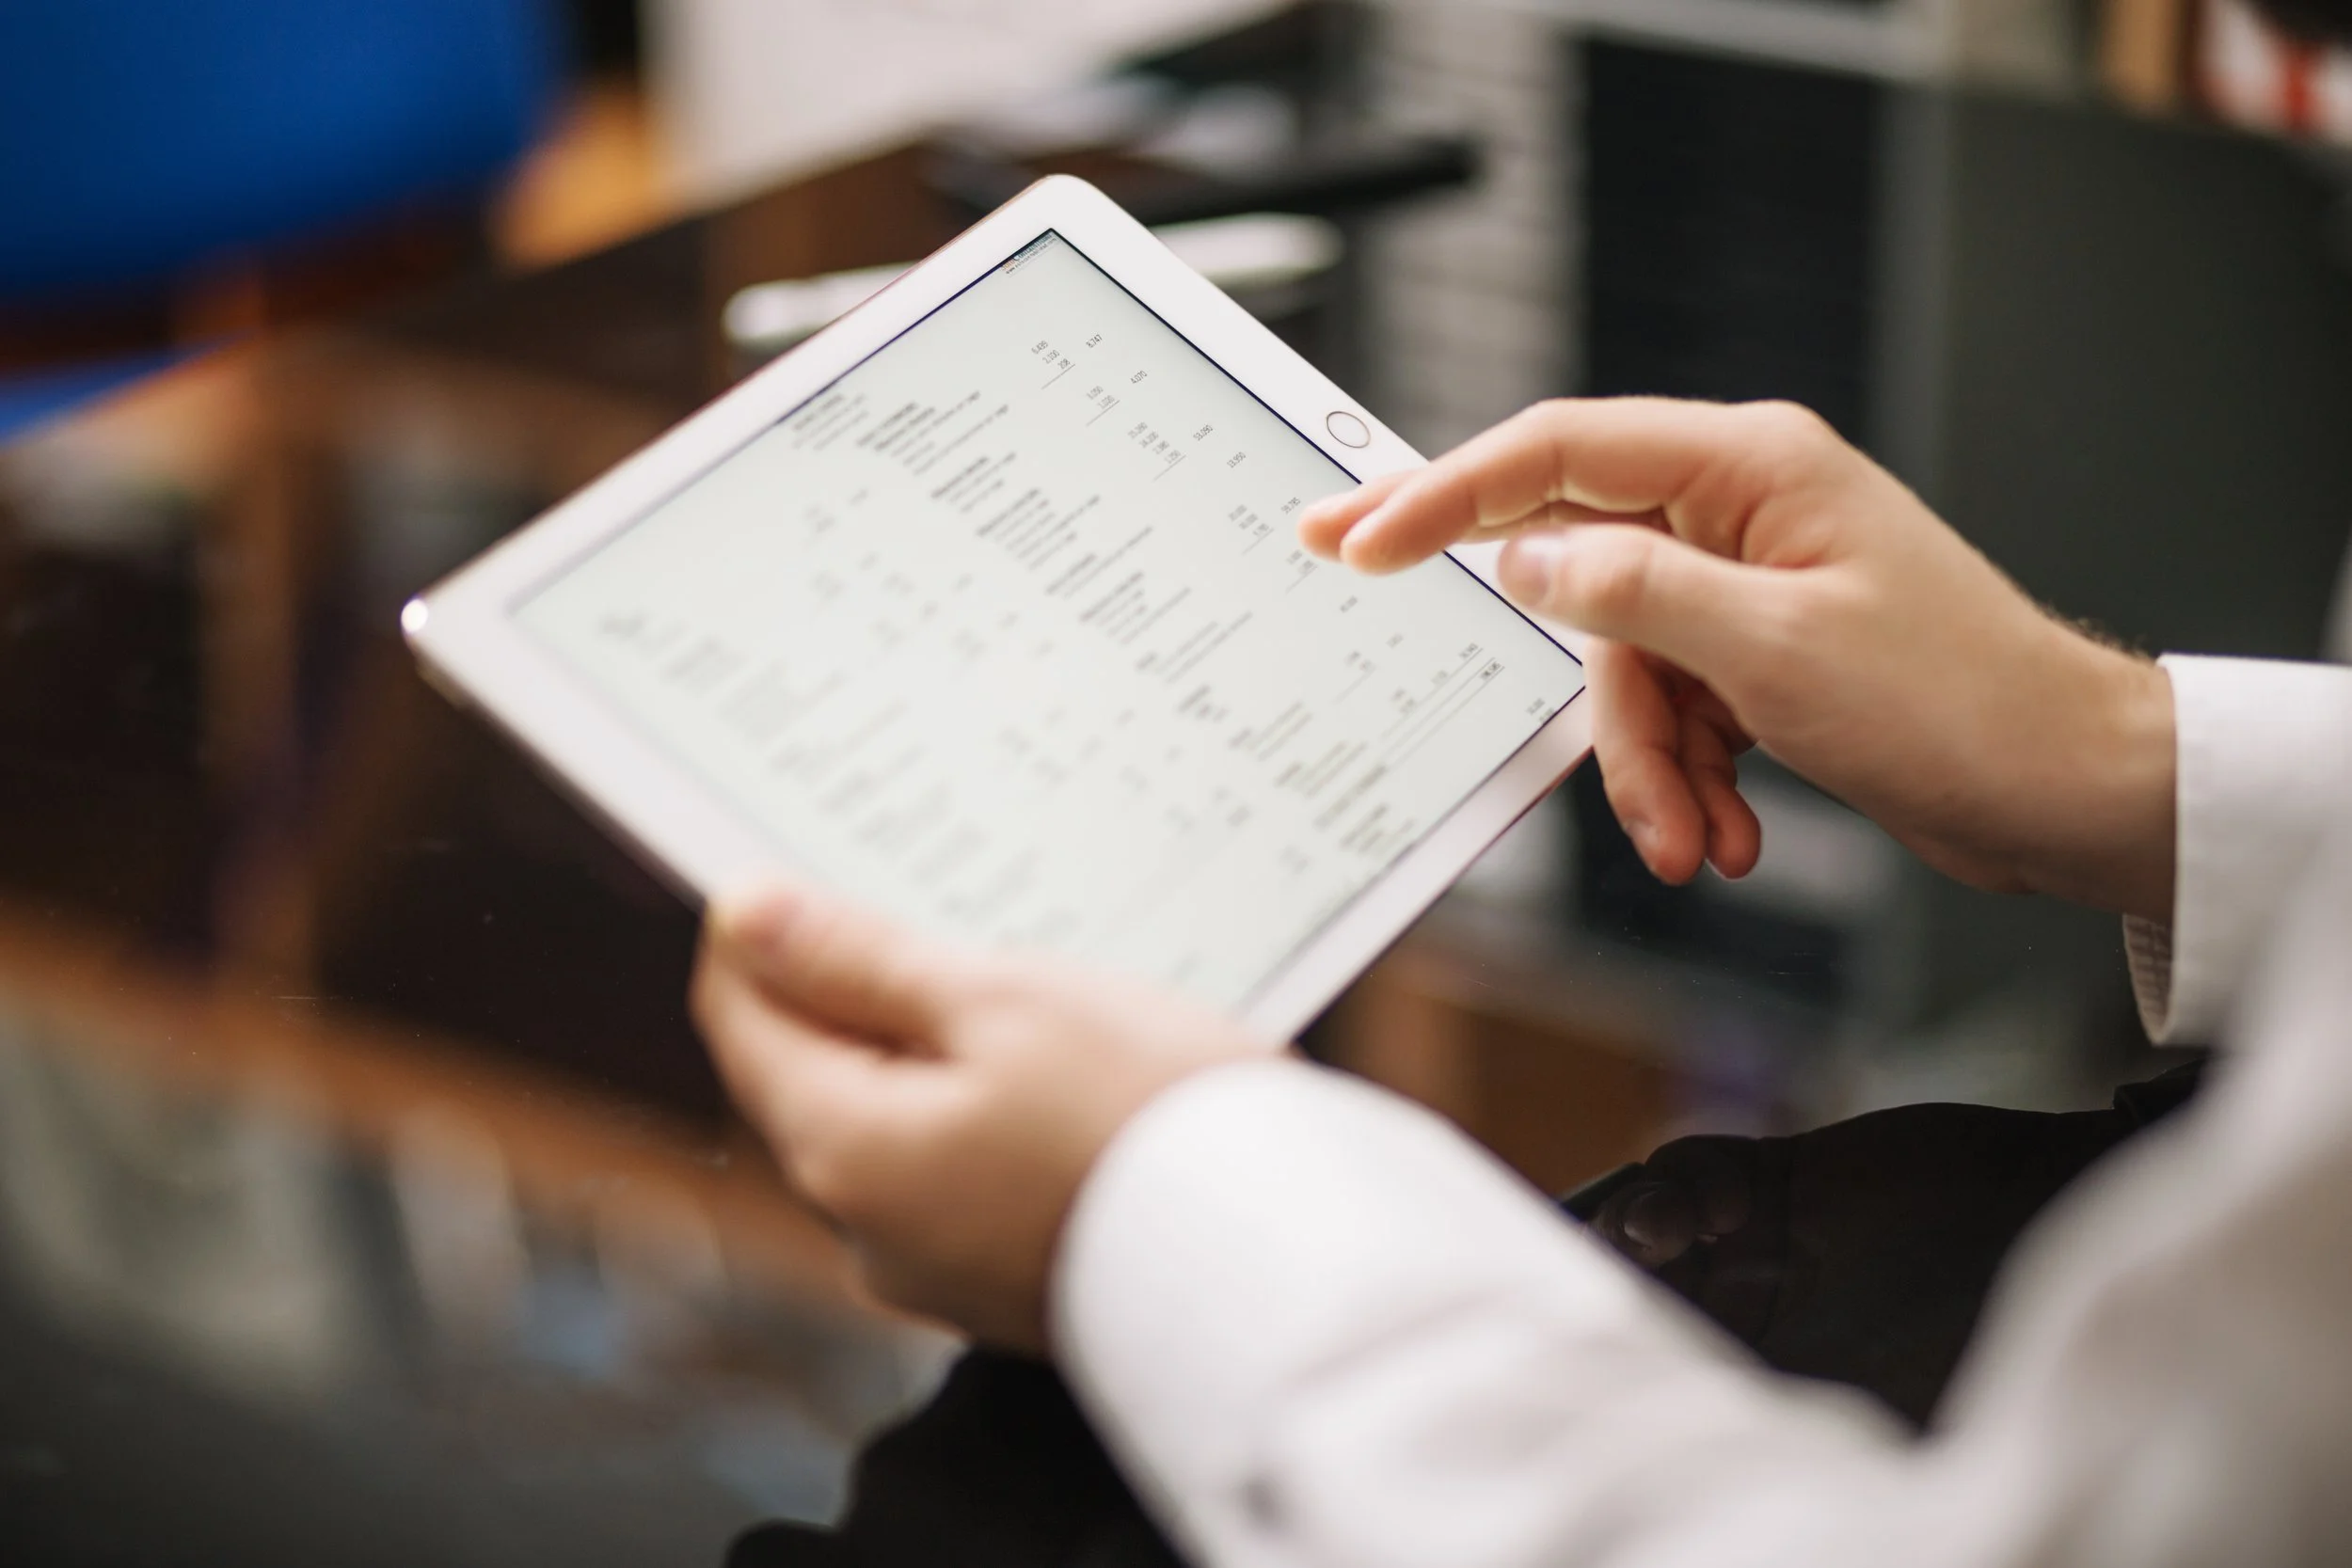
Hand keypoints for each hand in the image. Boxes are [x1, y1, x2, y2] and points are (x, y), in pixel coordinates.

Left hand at [690, 885, 1265, 1351]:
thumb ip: (863, 960)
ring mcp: (937, 1267)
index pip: (740, 1020)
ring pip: (895, 1121)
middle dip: (856, 986)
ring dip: (931, 1045)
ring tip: (1019, 982)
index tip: (800, 862)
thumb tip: (747, 911)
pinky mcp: (1005, 1282)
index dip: (756, 932)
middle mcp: (867, 1229)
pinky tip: (1059, 1068)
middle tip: (933, 905)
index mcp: (844, 1152)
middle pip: (814, 1075)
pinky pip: (961, 1170)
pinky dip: (985, 1107)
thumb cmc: (1152, 1117)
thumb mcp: (1004, 1001)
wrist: (1287, 1264)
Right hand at [1299, 398, 2175, 920]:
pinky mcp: (1765, 651)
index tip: (1358, 537)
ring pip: (1630, 666)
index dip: (1442, 494)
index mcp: (1748, 466)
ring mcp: (1753, 582)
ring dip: (1649, 765)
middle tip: (1410, 659)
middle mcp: (1743, 509)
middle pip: (1583, 572)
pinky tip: (1729, 830)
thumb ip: (1633, 591)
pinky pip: (1678, 706)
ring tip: (1697, 839)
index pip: (1556, 452)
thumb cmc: (1960, 703)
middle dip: (1574, 686)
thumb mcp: (1773, 650)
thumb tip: (1523, 557)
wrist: (2066, 789)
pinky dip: (1690, 777)